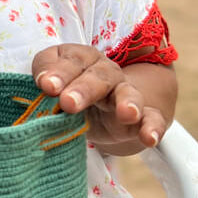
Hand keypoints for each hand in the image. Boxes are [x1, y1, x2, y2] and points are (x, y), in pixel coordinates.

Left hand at [31, 44, 170, 150]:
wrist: (95, 110)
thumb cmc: (66, 88)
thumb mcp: (51, 77)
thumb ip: (45, 73)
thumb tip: (45, 82)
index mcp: (83, 60)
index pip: (72, 62)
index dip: (59, 73)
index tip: (47, 86)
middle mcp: (106, 73)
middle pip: (98, 77)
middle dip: (84, 89)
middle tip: (68, 103)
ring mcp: (125, 94)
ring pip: (128, 93)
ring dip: (127, 103)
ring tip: (126, 113)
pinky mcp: (140, 118)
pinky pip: (152, 119)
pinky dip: (152, 127)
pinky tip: (149, 138)